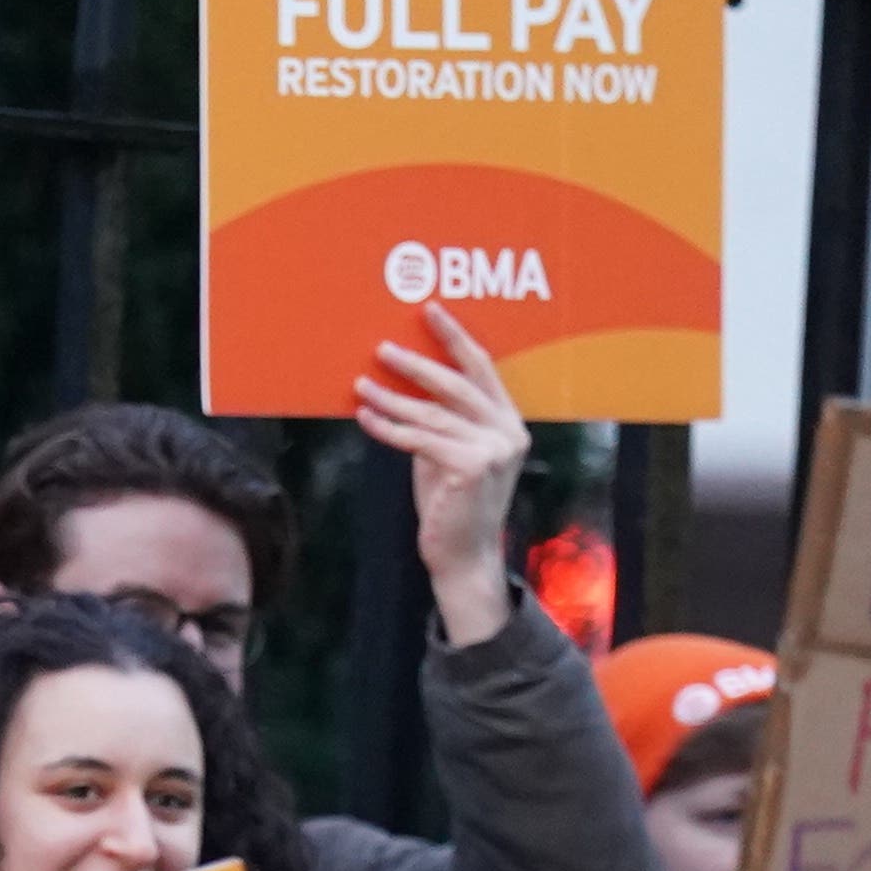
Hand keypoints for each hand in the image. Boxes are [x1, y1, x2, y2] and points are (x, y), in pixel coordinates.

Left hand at [349, 305, 528, 644]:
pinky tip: (365, 418)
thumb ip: (440, 422)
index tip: (429, 311)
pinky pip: (419, 440)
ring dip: (391, 398)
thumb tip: (401, 386)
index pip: (482, 368)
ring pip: (432, 414)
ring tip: (361, 385)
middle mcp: (507, 432)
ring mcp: (493, 450)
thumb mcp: (450, 454)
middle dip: (416, 363)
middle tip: (382, 348)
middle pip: (456, 384)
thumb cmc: (453, 507)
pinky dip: (388, 428)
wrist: (464, 558)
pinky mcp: (471, 468)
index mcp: (509, 422)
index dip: (454, 337)